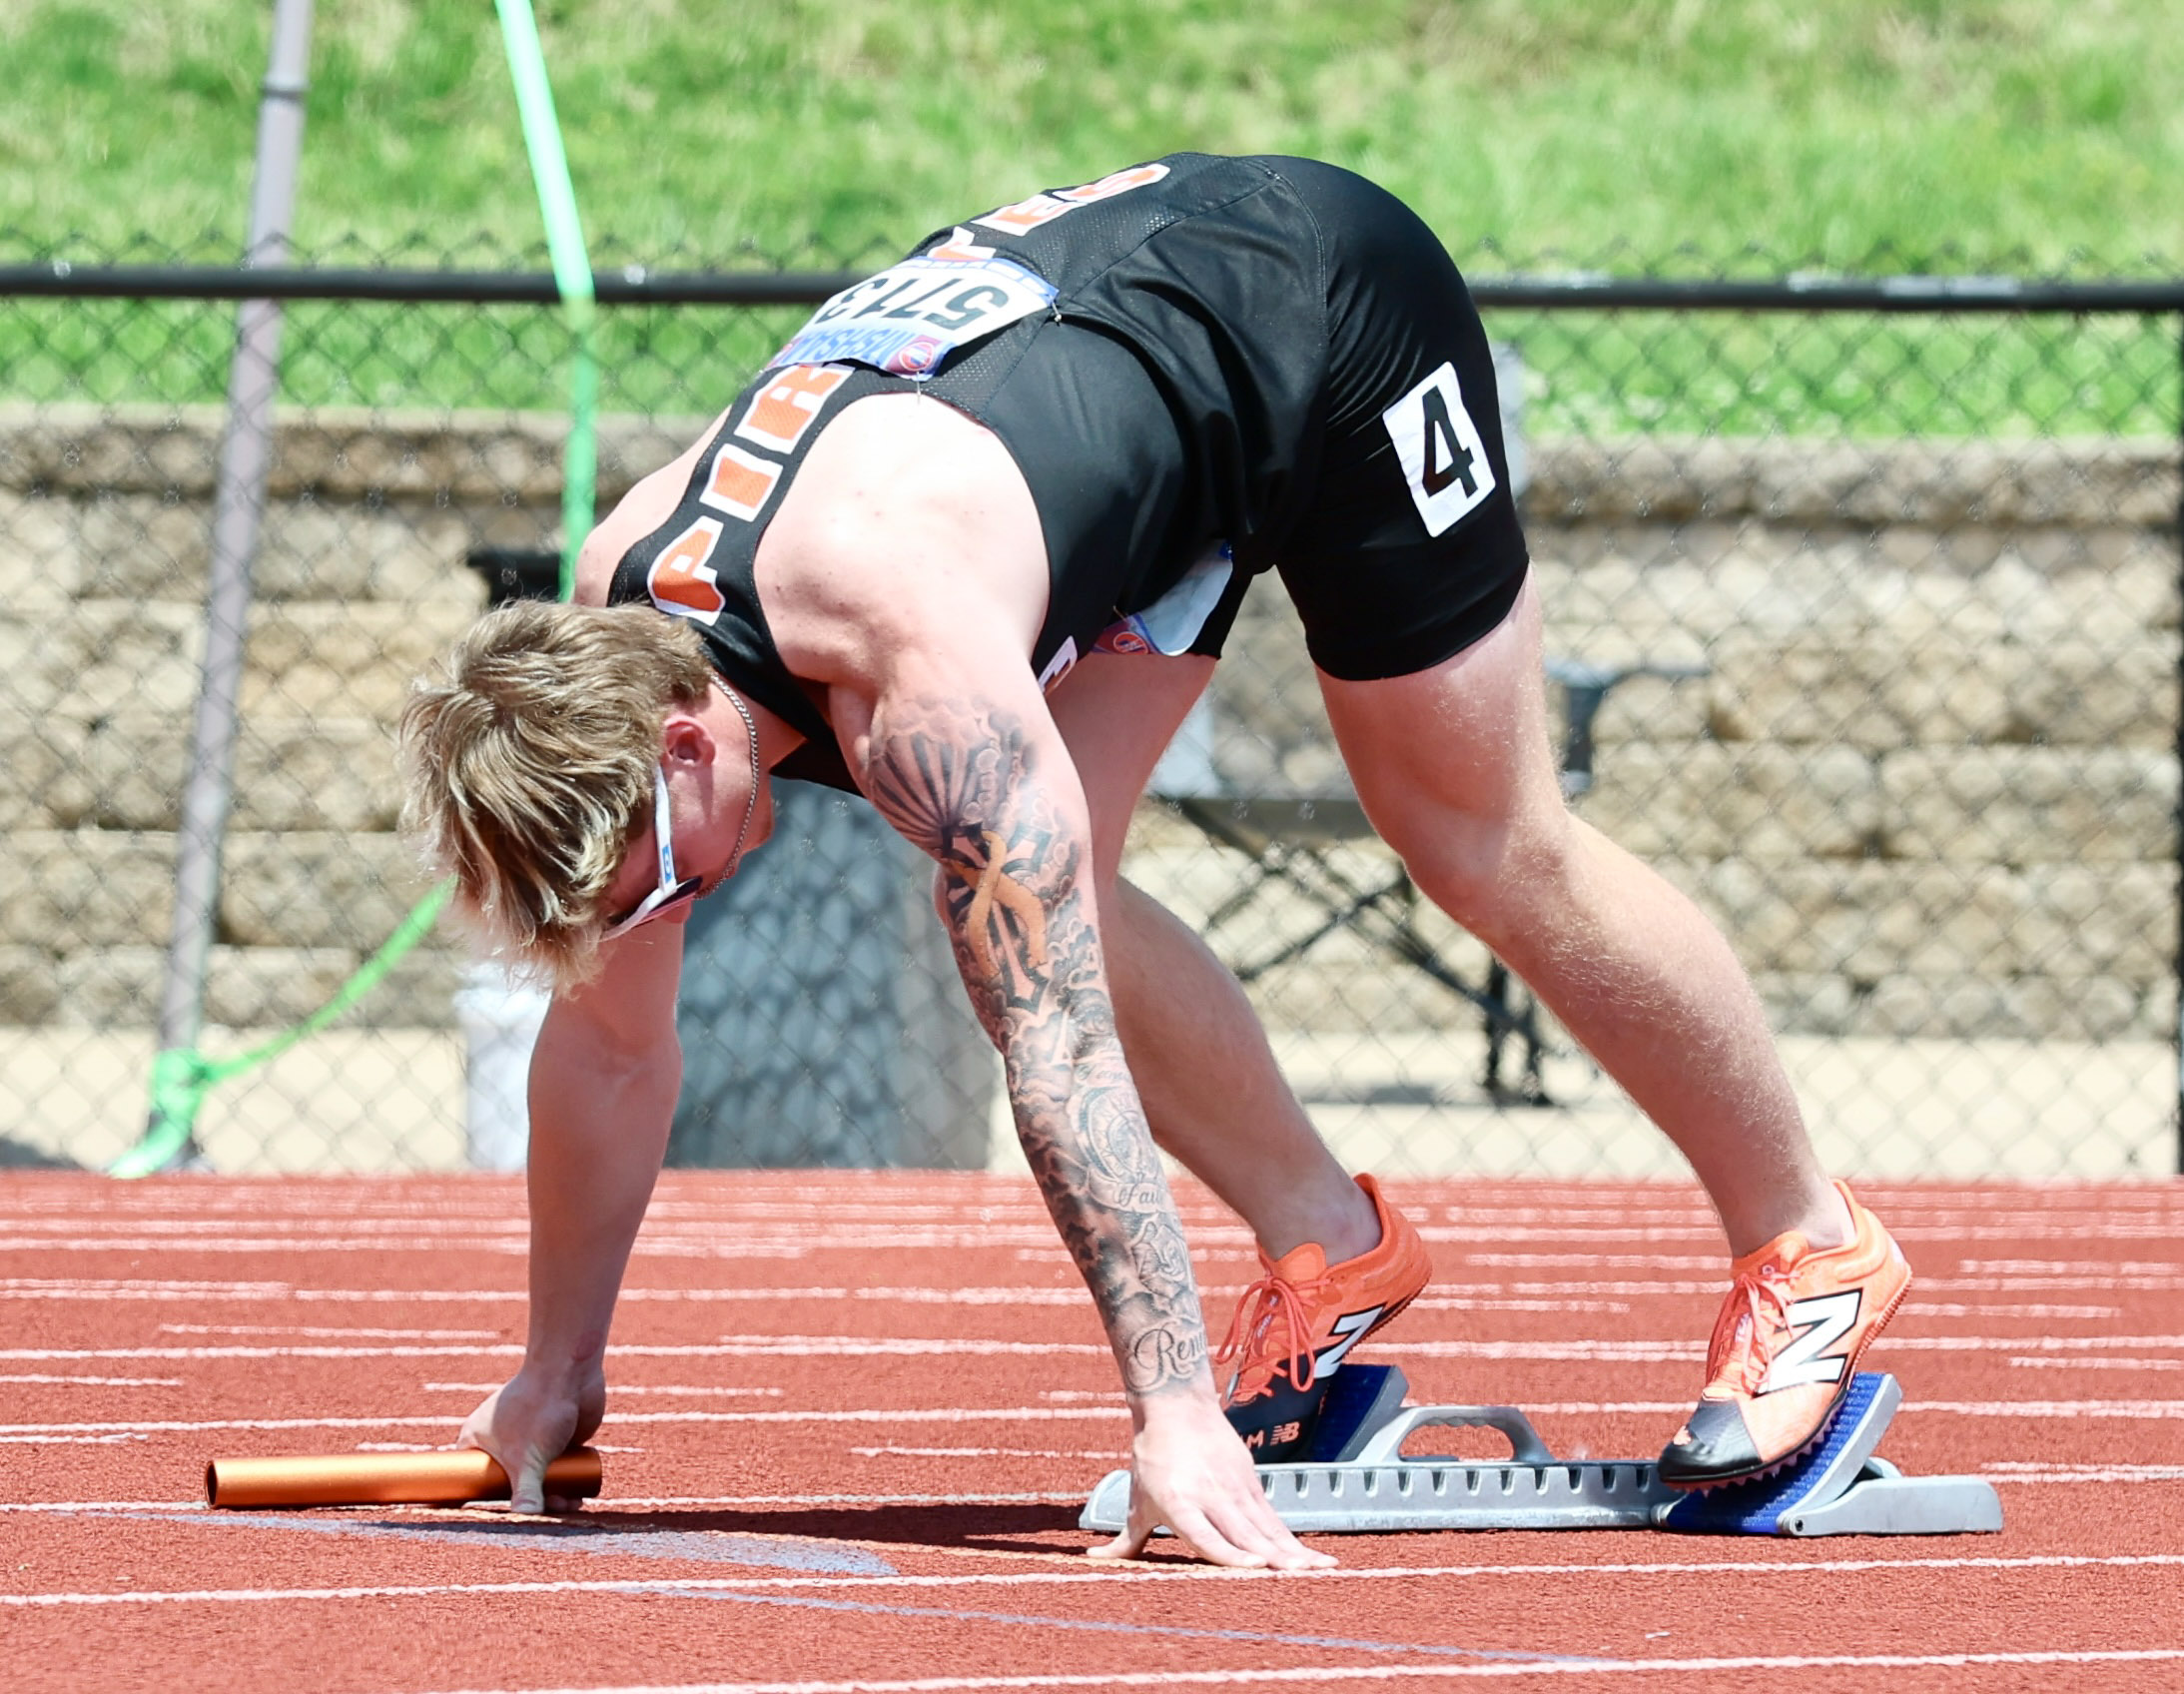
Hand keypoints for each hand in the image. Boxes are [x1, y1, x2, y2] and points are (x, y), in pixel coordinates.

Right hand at [456, 1363, 604, 1513]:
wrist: (572, 1370)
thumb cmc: (539, 1406)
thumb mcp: (527, 1456)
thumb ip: (526, 1491)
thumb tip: (526, 1521)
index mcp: (476, 1442)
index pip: (467, 1482)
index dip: (476, 1505)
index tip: (485, 1528)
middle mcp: (500, 1444)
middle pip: (506, 1488)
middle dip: (524, 1506)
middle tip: (542, 1521)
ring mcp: (529, 1442)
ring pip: (534, 1481)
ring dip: (551, 1499)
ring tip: (569, 1506)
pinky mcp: (555, 1440)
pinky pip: (556, 1471)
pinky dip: (565, 1486)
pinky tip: (577, 1499)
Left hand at [1087, 1390, 1335, 1568]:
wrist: (1176, 1405)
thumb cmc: (1152, 1458)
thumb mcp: (1137, 1501)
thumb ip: (1125, 1540)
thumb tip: (1093, 1558)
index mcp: (1179, 1503)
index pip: (1206, 1534)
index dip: (1230, 1553)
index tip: (1253, 1567)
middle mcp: (1211, 1496)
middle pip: (1246, 1532)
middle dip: (1274, 1558)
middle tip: (1300, 1578)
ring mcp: (1235, 1488)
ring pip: (1267, 1527)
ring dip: (1293, 1551)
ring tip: (1320, 1571)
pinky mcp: (1250, 1482)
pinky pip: (1273, 1518)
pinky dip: (1292, 1540)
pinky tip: (1311, 1559)